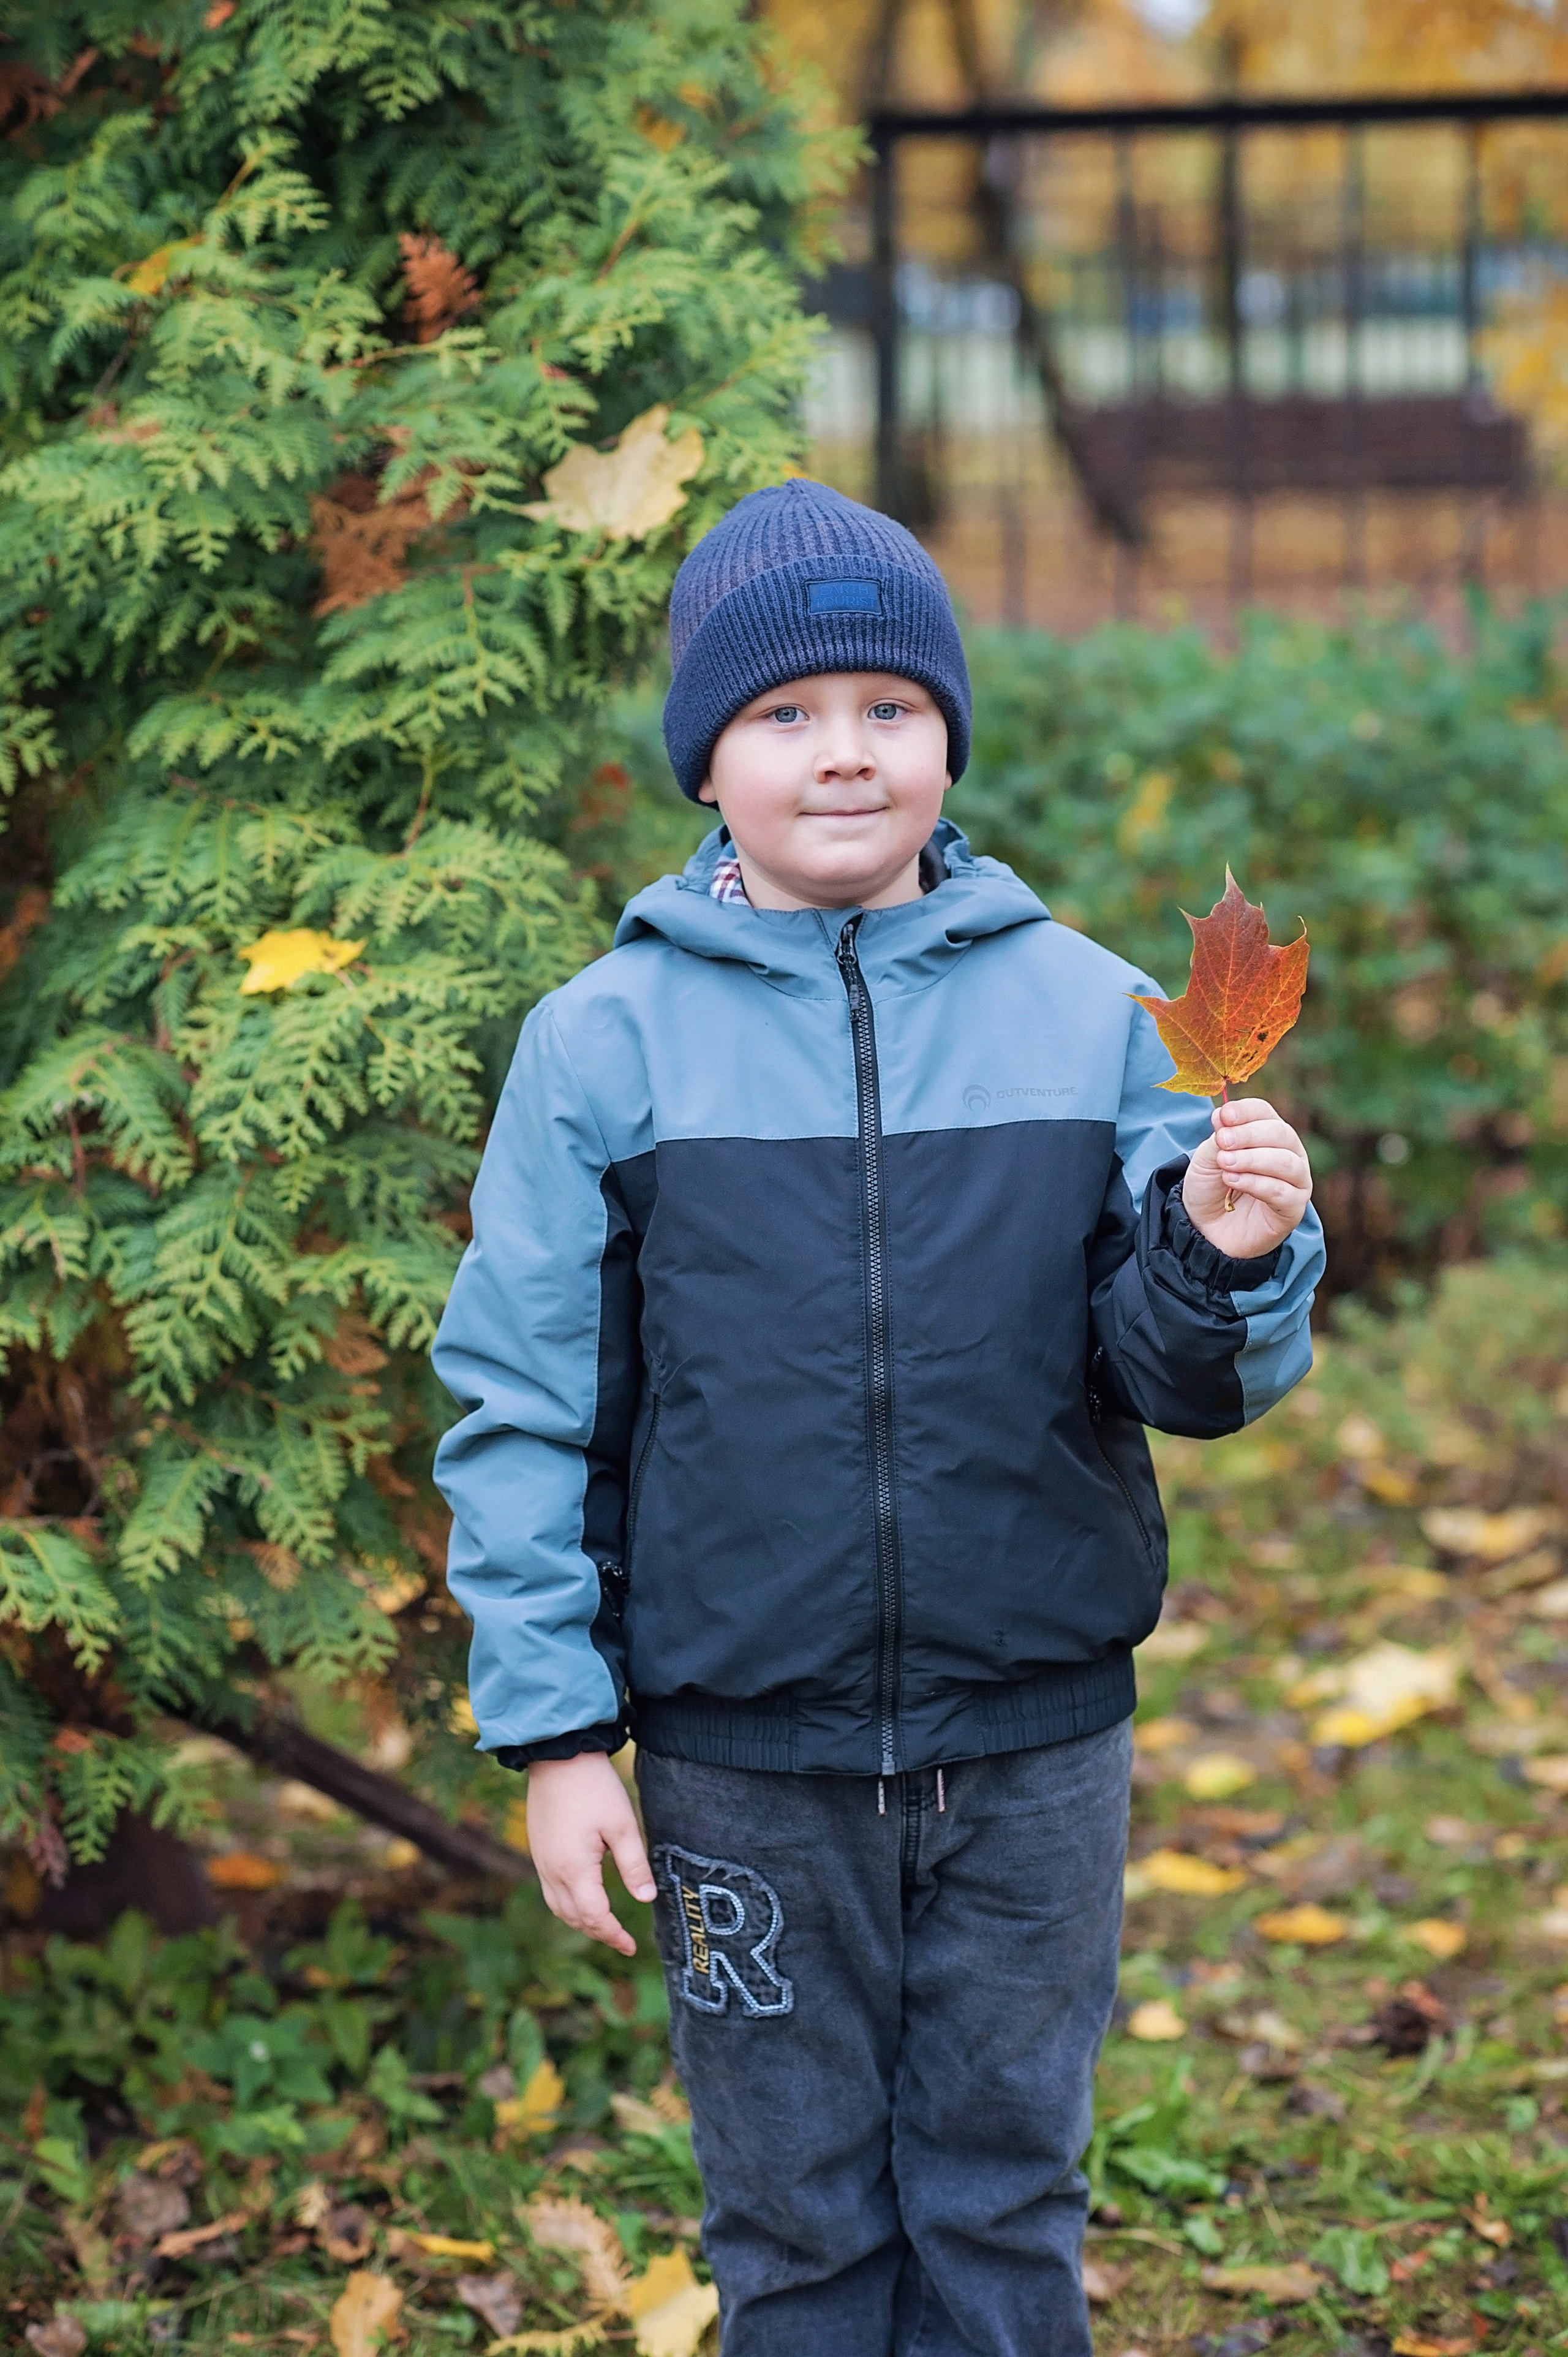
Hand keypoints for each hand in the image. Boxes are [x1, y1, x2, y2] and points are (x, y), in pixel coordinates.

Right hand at [527, 1751, 656, 1957]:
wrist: (557, 1756)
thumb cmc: (593, 1788)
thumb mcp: (622, 1825)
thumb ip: (634, 1866)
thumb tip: (647, 1900)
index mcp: (574, 1869)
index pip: (595, 1916)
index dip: (614, 1935)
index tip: (632, 1946)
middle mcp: (552, 1871)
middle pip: (574, 1917)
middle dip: (598, 1932)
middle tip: (622, 1940)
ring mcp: (541, 1861)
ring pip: (558, 1907)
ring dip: (581, 1922)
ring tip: (604, 1925)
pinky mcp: (538, 1849)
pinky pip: (550, 1890)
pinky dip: (567, 1905)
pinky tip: (582, 1898)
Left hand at [1182, 1096, 1312, 1261]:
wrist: (1207, 1230)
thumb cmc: (1211, 1190)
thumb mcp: (1206, 1160)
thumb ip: (1218, 1139)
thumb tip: (1223, 1115)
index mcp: (1268, 1134)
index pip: (1265, 1113)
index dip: (1246, 1112)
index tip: (1223, 1117)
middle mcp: (1289, 1153)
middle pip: (1280, 1133)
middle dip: (1249, 1135)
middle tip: (1223, 1142)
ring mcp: (1295, 1181)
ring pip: (1286, 1162)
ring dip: (1253, 1159)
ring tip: (1226, 1163)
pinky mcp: (1293, 1208)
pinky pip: (1282, 1191)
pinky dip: (1256, 1183)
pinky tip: (1233, 1181)